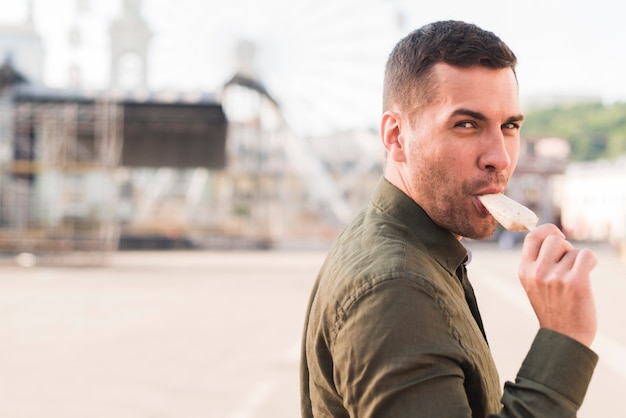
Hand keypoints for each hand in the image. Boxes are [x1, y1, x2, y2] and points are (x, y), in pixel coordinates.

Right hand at [518, 224, 597, 346]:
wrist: (564, 338)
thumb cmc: (553, 309)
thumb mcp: (535, 285)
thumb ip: (538, 262)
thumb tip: (555, 234)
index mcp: (524, 271)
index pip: (532, 237)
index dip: (547, 229)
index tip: (558, 235)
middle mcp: (537, 273)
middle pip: (555, 239)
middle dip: (566, 247)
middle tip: (568, 264)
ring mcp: (555, 278)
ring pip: (574, 250)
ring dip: (578, 260)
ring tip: (575, 278)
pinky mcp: (576, 283)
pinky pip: (587, 256)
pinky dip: (591, 262)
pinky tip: (587, 274)